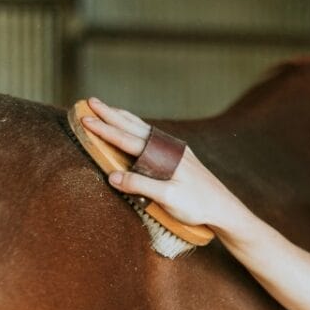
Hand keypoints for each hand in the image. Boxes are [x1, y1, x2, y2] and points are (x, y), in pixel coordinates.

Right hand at [79, 97, 239, 227]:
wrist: (224, 208)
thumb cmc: (198, 205)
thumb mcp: (168, 198)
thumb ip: (141, 186)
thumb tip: (112, 176)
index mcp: (164, 155)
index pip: (128, 140)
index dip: (105, 130)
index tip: (85, 119)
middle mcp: (169, 147)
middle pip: (134, 127)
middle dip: (110, 114)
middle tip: (89, 101)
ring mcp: (175, 149)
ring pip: (144, 128)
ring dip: (123, 117)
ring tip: (107, 108)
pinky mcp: (179, 156)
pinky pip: (152, 135)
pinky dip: (138, 127)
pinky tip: (135, 128)